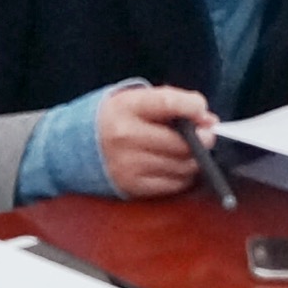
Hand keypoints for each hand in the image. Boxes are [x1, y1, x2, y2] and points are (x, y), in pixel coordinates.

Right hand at [96, 84, 214, 197]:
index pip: (168, 103)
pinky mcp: (132, 186)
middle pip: (182, 143)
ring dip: (195, 159)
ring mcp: (128, 164)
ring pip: (182, 166)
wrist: (78, 148)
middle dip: (203, 139)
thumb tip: (209, 121)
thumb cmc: (120, 119)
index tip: (203, 111)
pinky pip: (173, 184)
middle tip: (207, 136)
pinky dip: (183, 176)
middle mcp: (125, 136)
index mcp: (127, 107)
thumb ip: (174, 103)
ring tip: (190, 151)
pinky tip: (176, 165)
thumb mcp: (138, 101)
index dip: (193, 107)